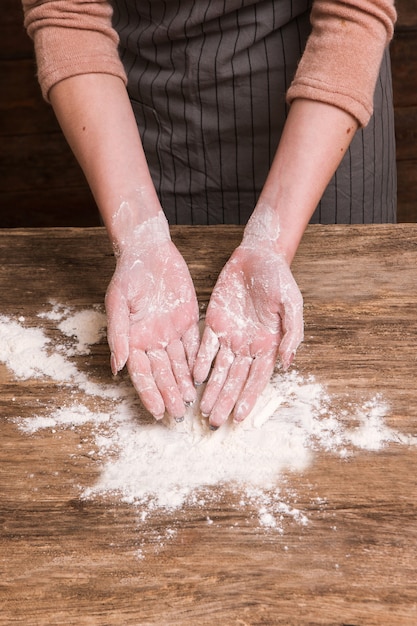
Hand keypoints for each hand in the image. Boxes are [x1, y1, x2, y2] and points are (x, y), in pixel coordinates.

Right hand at [105, 220, 199, 420]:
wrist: (149, 251)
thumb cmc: (128, 275)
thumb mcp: (118, 302)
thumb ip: (119, 335)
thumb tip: (117, 367)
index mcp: (133, 340)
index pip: (142, 374)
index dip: (149, 393)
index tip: (156, 412)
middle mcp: (153, 340)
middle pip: (162, 373)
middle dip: (170, 394)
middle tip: (179, 415)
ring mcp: (172, 332)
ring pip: (179, 364)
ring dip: (185, 383)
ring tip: (192, 402)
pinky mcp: (188, 321)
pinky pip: (195, 345)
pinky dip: (199, 362)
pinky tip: (204, 378)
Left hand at [193, 241, 302, 428]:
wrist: (258, 255)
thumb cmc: (280, 279)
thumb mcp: (292, 303)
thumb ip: (292, 333)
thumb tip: (287, 363)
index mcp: (269, 344)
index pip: (257, 378)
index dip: (249, 397)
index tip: (240, 417)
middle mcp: (248, 345)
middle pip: (235, 379)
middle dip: (225, 401)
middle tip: (214, 422)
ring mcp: (230, 335)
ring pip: (219, 368)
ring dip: (212, 389)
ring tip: (202, 410)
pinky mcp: (214, 321)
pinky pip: (205, 346)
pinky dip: (200, 362)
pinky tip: (195, 378)